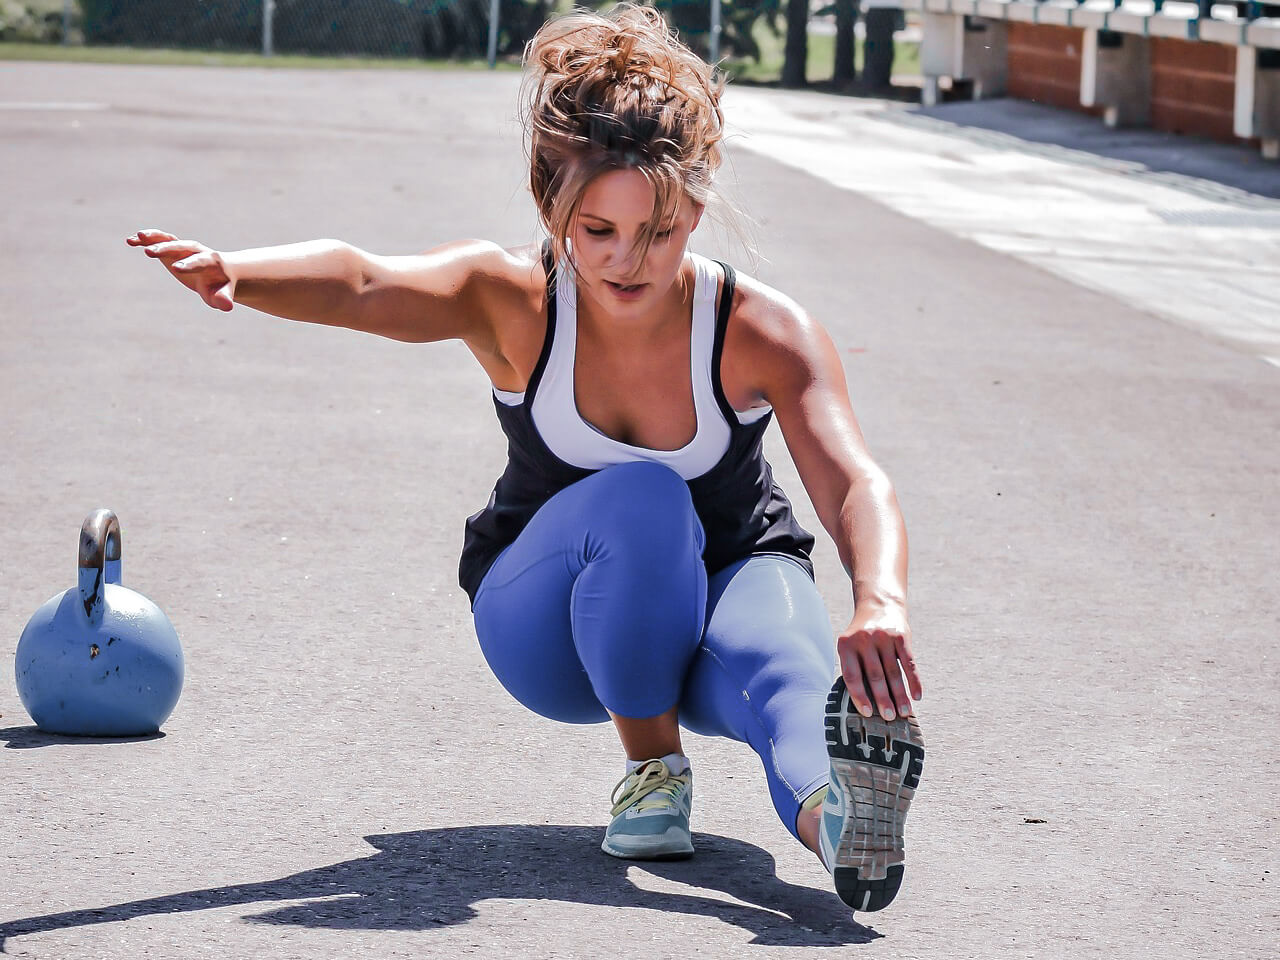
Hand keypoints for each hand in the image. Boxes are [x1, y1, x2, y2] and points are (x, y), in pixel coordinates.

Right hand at [126, 229, 234, 310]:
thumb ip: (223, 298)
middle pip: (182, 247)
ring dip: (154, 238)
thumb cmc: (220, 286)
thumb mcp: (222, 294)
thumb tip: (227, 306)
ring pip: (169, 239)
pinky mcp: (172, 248)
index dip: (189, 264)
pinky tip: (130, 240)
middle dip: (167, 249)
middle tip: (150, 252)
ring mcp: (183, 248)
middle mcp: (196, 251)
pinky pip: (159, 240)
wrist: (221, 270)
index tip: (176, 269)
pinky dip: (146, 239)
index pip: (199, 261)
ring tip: (137, 237)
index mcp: (211, 262)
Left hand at [836, 602, 921, 721]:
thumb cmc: (862, 636)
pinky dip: (914, 681)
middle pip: (875, 676)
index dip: (859, 696)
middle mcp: (864, 640)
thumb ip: (854, 668)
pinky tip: (917, 696)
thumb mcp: (851, 645)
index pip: (852, 676)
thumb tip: (863, 705)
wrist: (879, 605)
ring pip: (893, 672)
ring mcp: (883, 637)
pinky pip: (909, 663)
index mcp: (846, 645)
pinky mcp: (901, 635)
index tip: (867, 713)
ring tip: (905, 713)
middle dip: (883, 699)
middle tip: (889, 717)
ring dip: (900, 695)